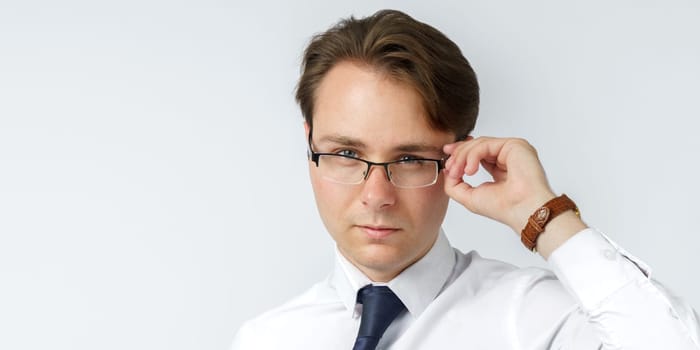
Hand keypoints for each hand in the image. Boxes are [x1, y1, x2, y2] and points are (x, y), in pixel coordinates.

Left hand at [442, 137, 556, 233]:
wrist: (522, 210)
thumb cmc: (504, 208)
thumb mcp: (469, 197)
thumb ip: (454, 185)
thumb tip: (447, 171)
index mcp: (500, 168)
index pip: (477, 154)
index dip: (460, 154)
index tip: (447, 160)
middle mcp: (507, 157)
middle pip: (477, 146)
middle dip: (458, 154)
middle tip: (449, 166)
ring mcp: (512, 150)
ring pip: (479, 143)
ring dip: (463, 157)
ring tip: (458, 172)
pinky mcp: (515, 145)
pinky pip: (486, 144)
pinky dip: (473, 155)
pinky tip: (470, 170)